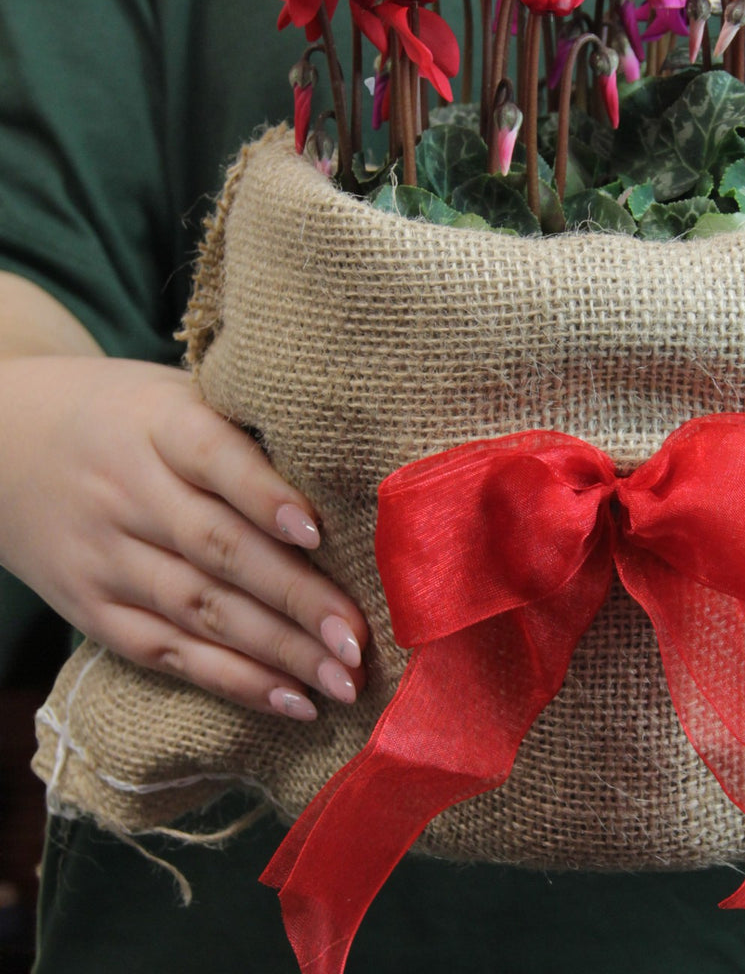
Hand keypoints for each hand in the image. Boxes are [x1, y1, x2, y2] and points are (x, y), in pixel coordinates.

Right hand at [0, 355, 368, 719]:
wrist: (3, 445)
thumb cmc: (128, 416)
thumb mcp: (175, 395)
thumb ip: (245, 429)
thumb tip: (351, 472)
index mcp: (158, 425)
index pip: (213, 456)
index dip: (263, 494)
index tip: (317, 531)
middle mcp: (130, 494)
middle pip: (218, 548)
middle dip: (295, 598)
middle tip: (357, 638)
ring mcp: (107, 558)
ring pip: (199, 611)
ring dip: (277, 652)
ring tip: (341, 680)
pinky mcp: (94, 611)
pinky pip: (168, 653)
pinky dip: (233, 681)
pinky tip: (292, 701)